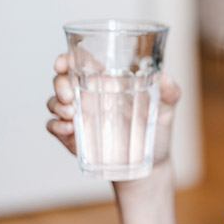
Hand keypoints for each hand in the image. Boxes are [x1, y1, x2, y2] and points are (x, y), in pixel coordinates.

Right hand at [46, 54, 180, 164]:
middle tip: (70, 95)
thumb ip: (170, 91)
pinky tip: (69, 128)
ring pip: (54, 101)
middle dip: (59, 82)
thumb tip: (164, 78)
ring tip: (72, 113)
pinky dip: (56, 125)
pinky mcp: (74, 138)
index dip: (68, 57)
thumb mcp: (166, 108)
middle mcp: (90, 97)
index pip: (81, 62)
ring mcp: (80, 117)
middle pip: (62, 79)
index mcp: (108, 83)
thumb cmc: (156, 131)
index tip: (64, 62)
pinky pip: (53, 127)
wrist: (151, 165)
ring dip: (57, 104)